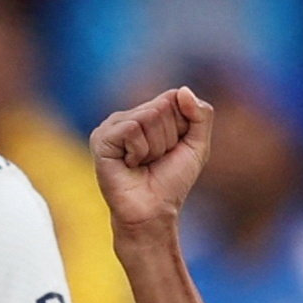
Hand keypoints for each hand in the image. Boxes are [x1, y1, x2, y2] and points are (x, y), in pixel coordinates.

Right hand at [90, 89, 212, 239]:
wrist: (153, 212)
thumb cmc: (171, 181)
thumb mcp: (197, 146)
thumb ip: (200, 115)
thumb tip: (182, 90)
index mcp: (147, 114)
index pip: (173, 98)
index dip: (182, 126)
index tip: (172, 149)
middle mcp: (128, 116)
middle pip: (162, 106)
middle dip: (168, 138)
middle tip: (156, 160)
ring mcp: (112, 126)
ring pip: (149, 116)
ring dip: (155, 147)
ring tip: (143, 164)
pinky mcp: (101, 138)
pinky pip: (132, 128)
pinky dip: (139, 151)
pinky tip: (130, 165)